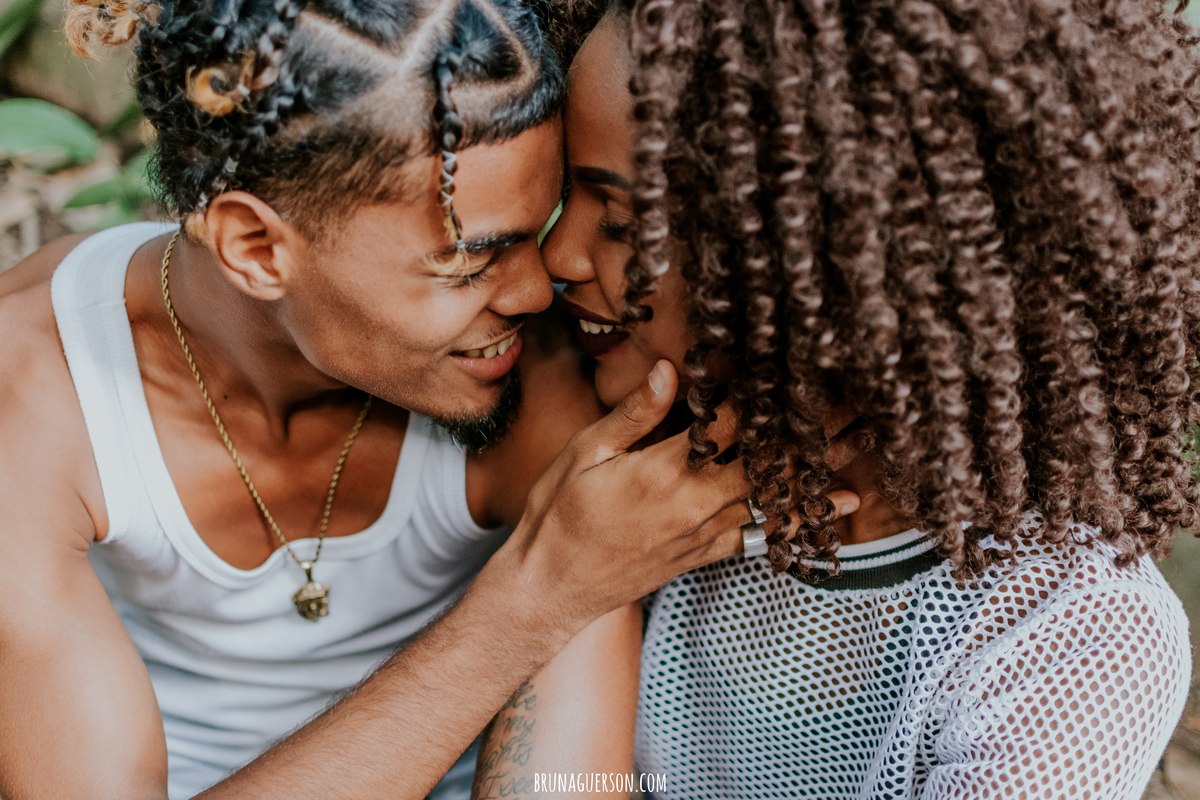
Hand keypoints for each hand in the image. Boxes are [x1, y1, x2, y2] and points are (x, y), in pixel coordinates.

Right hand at [504, 360, 859, 630]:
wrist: (550, 590)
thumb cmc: (558, 515)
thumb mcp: (585, 453)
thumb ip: (635, 415)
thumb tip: (672, 371)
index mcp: (663, 473)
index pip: (730, 425)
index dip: (768, 395)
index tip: (803, 369)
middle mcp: (694, 506)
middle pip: (768, 462)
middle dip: (813, 431)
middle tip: (859, 402)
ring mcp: (703, 536)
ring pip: (775, 498)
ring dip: (821, 470)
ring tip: (865, 444)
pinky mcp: (703, 556)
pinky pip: (763, 536)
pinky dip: (803, 519)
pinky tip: (836, 509)